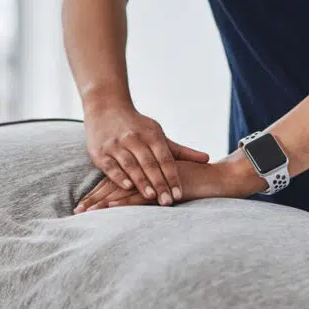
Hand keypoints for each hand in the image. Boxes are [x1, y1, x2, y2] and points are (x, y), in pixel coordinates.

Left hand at [75, 152, 264, 212]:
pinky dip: (122, 201)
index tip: (83, 207)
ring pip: (122, 190)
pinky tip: (108, 207)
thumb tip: (143, 205)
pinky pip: (139, 195)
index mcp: (145, 172)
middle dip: (94, 200)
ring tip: (85, 214)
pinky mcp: (160, 187)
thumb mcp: (171, 188)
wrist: (218, 179)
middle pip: (113, 186)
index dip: (99, 194)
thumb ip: (156, 195)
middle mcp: (145, 173)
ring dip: (102, 202)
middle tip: (77, 213)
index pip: (116, 183)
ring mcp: (152, 179)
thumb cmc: (197, 184)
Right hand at [84, 102, 208, 206]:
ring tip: (152, 196)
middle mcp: (134, 139)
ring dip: (142, 181)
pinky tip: (128, 187)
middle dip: (160, 183)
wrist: (105, 107)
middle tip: (168, 201)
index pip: (165, 159)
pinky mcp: (101, 152)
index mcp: (151, 135)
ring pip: (131, 165)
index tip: (179, 194)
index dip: (173, 177)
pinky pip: (111, 166)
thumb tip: (207, 159)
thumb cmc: (137, 126)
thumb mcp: (158, 134)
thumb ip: (181, 150)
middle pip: (150, 164)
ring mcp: (117, 145)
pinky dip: (119, 176)